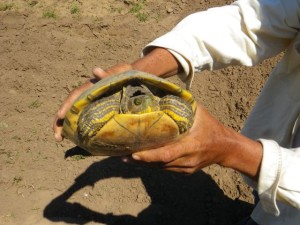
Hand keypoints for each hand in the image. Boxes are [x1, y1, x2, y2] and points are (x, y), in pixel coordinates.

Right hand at [53, 63, 132, 141]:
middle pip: (69, 108)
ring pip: (73, 114)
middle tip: (56, 137)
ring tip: (59, 139)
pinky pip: (84, 119)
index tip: (59, 116)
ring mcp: (90, 103)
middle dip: (59, 121)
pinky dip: (77, 128)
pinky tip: (75, 139)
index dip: (65, 105)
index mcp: (89, 87)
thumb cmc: (124, 74)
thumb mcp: (117, 73)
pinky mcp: (96, 110)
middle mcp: (86, 95)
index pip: (74, 96)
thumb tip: (95, 70)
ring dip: (65, 127)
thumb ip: (107, 74)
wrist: (132, 77)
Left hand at [124, 103, 262, 178]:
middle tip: (120, 155)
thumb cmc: (211, 127)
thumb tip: (163, 91)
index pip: (166, 154)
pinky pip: (165, 169)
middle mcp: (186, 160)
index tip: (132, 154)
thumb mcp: (199, 112)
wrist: (225, 148)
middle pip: (159, 164)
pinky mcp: (184, 172)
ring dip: (143, 164)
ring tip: (125, 157)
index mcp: (190, 146)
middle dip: (139, 161)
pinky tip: (140, 160)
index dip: (149, 156)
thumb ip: (182, 103)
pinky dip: (152, 165)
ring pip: (160, 168)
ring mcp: (185, 168)